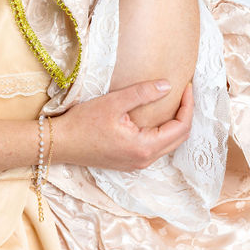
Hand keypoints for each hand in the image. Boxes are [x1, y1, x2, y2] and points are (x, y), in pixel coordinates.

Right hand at [52, 79, 193, 171]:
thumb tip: (168, 86)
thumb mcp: (113, 103)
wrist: (60, 143)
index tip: (187, 87)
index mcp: (144, 147)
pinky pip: (156, 148)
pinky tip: (157, 116)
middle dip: (186, 114)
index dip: (188, 106)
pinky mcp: (129, 162)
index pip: (181, 128)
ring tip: (175, 102)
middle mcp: (144, 160)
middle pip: (179, 138)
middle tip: (185, 93)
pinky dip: (163, 132)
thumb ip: (142, 93)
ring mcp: (137, 163)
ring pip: (169, 144)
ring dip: (175, 124)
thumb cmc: (82, 123)